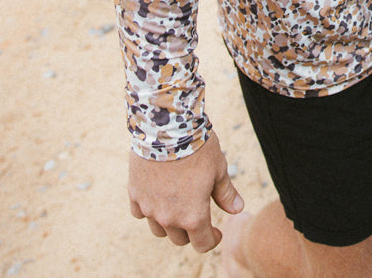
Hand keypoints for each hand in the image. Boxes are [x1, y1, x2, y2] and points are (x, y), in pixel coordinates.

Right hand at [128, 132, 244, 252]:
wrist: (168, 128)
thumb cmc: (198, 148)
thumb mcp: (218, 169)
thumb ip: (226, 193)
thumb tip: (237, 209)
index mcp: (193, 216)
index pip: (202, 244)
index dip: (212, 240)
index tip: (216, 232)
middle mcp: (169, 218)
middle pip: (179, 239)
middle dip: (191, 231)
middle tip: (198, 216)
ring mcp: (149, 208)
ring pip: (159, 229)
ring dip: (169, 223)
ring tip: (178, 205)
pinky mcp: (135, 194)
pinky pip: (140, 212)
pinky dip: (149, 208)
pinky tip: (158, 196)